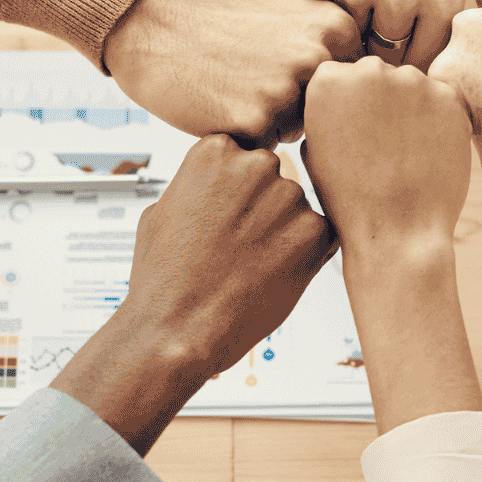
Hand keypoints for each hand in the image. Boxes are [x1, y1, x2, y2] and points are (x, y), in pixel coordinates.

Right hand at [51, 135, 337, 453]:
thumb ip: (198, 184)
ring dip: (283, 234)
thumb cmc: (163, 277)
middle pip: (274, 179)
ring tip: (249, 268)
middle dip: (263, 209)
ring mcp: (288, 197)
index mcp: (215, 150)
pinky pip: (319, 237)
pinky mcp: (315, 233)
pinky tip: (270, 278)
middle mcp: (255, 165)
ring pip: (296, 210)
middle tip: (238, 248)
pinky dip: (303, 257)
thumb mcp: (162, 210)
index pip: (244, 155)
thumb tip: (218, 181)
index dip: (236, 193)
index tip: (224, 219)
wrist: (176, 332)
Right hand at [103, 0, 359, 146]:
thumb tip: (383, 96)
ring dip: (275, 126)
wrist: (163, 34)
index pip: (355, 90)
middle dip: (302, 111)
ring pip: (301, 135)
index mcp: (337, 27)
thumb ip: (339, 51)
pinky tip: (225, 106)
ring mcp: (288, 89)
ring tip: (240, 90)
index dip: (321, 90)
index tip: (288, 69)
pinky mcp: (256, 121)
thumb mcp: (295, 23)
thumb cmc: (232, 33)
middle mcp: (319, 56)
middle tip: (258, 80)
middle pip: (333, 116)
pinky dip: (247, 138)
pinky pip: (267, 150)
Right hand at [296, 0, 466, 68]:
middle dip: (374, 43)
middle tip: (370, 10)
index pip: (422, 65)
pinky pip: (316, 16)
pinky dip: (319, 0)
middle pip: (383, 58)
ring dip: (345, 22)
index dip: (405, 60)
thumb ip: (434, 29)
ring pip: (347, 40)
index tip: (396, 46)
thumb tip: (418, 96)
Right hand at [301, 57, 470, 248]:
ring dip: (410, 109)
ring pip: (412, 86)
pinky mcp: (449, 96)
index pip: (340, 75)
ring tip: (406, 152)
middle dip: (379, 101)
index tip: (354, 132)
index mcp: (328, 80)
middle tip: (382, 144)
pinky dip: (438, 121)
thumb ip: (326, 111)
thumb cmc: (349, 198)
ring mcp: (413, 80)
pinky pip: (442, 100)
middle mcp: (370, 70)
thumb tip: (342, 98)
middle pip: (377, 75)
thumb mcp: (314, 149)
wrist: (397, 230)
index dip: (348, 106)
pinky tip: (428, 152)